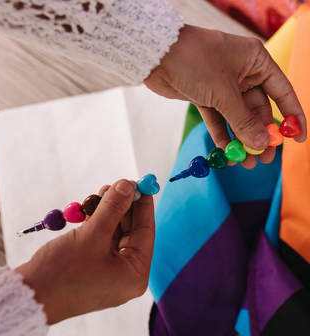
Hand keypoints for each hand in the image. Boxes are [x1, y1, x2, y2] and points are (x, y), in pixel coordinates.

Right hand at [15, 180, 154, 324]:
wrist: (28, 296)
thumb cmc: (62, 273)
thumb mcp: (92, 236)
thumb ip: (113, 208)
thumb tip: (128, 185)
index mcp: (134, 274)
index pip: (145, 231)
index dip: (143, 205)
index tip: (142, 183)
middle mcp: (125, 273)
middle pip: (130, 230)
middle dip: (122, 206)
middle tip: (117, 185)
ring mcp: (109, 269)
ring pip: (114, 231)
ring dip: (108, 211)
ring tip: (101, 193)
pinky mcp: (93, 265)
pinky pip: (101, 237)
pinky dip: (97, 221)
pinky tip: (91, 207)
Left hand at [144, 24, 306, 168]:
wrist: (158, 56)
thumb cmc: (194, 61)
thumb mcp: (224, 92)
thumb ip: (243, 120)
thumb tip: (261, 143)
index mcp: (255, 62)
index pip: (282, 92)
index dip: (292, 116)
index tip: (297, 138)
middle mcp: (242, 74)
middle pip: (258, 111)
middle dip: (260, 136)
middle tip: (263, 159)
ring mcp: (223, 87)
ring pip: (238, 118)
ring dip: (241, 140)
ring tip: (244, 162)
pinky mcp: (206, 97)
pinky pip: (218, 120)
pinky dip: (222, 136)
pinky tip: (226, 153)